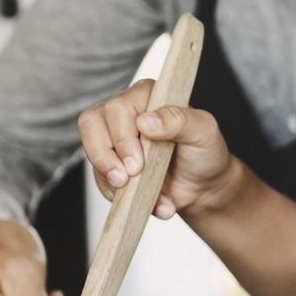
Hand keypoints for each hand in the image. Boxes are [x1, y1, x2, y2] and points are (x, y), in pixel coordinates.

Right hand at [77, 80, 247, 220]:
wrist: (203, 186)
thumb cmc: (205, 152)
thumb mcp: (203, 132)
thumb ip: (179, 120)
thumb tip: (145, 120)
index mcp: (148, 94)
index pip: (118, 107)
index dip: (122, 137)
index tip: (137, 164)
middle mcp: (126, 111)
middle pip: (92, 123)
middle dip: (107, 158)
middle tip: (128, 179)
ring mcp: (114, 137)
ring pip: (91, 151)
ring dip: (110, 180)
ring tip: (137, 193)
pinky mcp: (110, 162)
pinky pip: (98, 177)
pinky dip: (117, 194)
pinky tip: (145, 200)